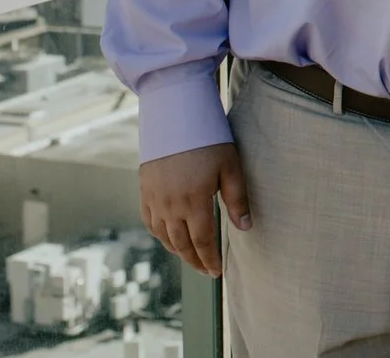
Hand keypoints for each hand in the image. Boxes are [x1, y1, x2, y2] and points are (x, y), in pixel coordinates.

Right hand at [138, 143, 250, 276]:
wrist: (174, 116)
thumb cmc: (209, 139)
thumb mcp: (231, 166)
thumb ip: (237, 199)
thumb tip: (245, 228)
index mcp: (194, 202)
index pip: (202, 241)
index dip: (210, 259)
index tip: (216, 272)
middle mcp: (171, 206)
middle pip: (182, 244)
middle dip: (195, 260)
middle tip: (206, 271)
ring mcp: (154, 199)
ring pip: (164, 236)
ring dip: (178, 250)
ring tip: (191, 257)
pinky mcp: (144, 190)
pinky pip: (149, 222)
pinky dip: (160, 235)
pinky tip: (168, 237)